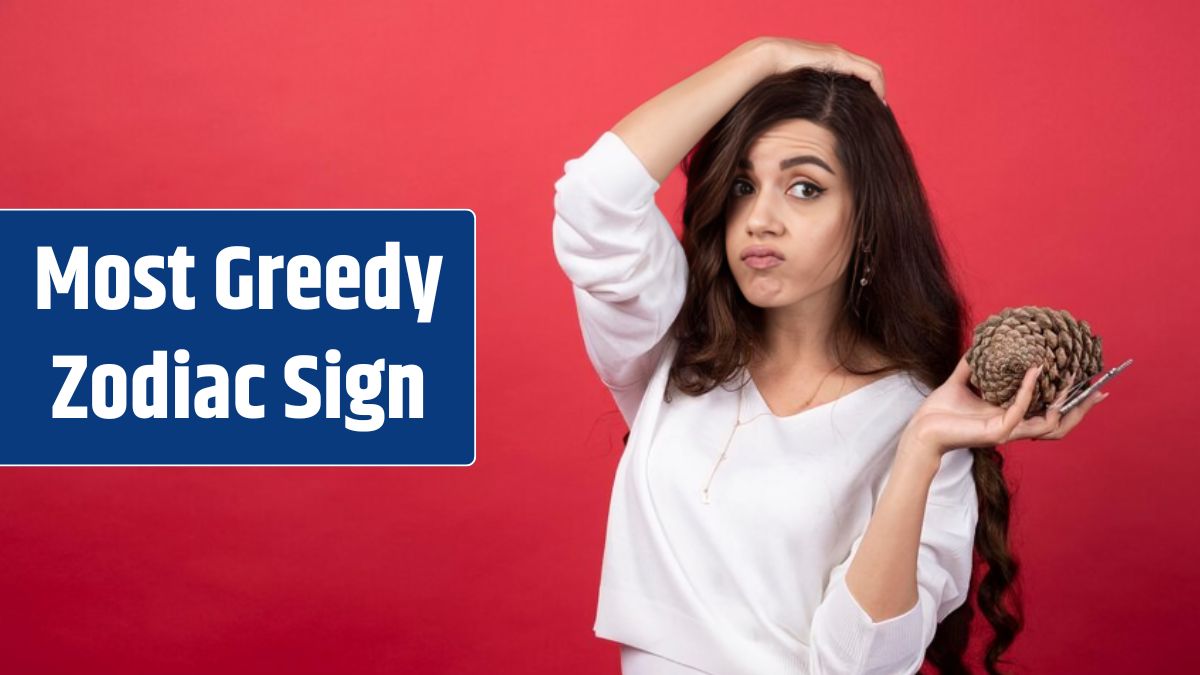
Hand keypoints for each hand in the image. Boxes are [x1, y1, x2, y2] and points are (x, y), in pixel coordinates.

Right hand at [751, 36, 886, 102]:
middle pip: (870, 69)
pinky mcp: (840, 59)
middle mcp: (839, 55)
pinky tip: (876, 100)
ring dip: (880, 88)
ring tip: (879, 106)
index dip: (868, 87)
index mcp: (830, 60)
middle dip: (878, 88)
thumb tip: (809, 114)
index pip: (858, 71)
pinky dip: (877, 85)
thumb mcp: (798, 86)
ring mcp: (840, 55)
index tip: (868, 105)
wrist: (769, 57)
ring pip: (872, 70)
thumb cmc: (777, 75)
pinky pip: (868, 72)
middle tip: (879, 107)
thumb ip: (808, 94)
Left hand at [901, 354, 1107, 456]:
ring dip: (1064, 401)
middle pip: (1060, 424)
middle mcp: (1014, 427)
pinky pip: (1020, 409)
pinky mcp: (997, 432)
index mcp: (1010, 417)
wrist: (921, 429)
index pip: (1050, 413)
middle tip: (1099, 390)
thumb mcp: (961, 382)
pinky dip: (1029, 390)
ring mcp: (1008, 431)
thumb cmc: (940, 411)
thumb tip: (979, 343)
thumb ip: (973, 365)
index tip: (1092, 385)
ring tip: (1072, 377)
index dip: (1072, 403)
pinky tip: (1034, 371)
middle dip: (1082, 409)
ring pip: (1049, 423)